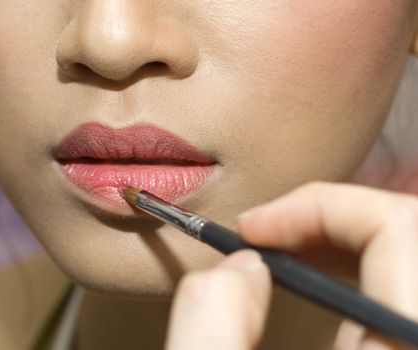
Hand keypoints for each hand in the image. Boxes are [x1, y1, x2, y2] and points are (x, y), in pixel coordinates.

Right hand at [165, 182, 417, 349]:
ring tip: (280, 245)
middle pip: (406, 229)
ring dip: (336, 232)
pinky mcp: (404, 344)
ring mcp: (413, 339)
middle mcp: (417, 339)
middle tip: (263, 231)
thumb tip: (239, 266)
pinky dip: (351, 258)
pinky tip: (310, 271)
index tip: (253, 227)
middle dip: (325, 213)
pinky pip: (399, 275)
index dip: (319, 205)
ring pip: (405, 249)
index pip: (396, 228)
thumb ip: (210, 332)